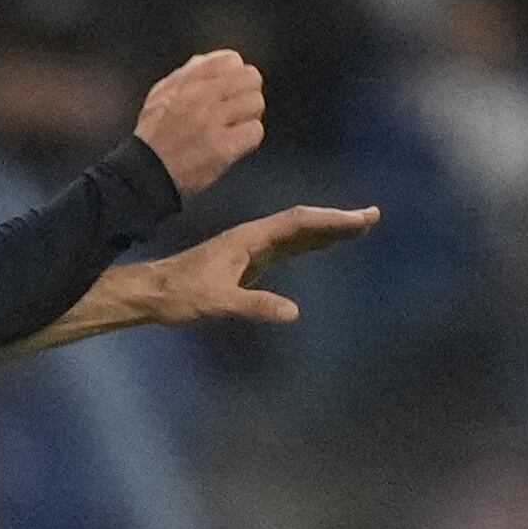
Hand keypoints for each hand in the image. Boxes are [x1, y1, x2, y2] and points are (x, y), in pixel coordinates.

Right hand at [132, 49, 266, 197]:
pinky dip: (249, 138)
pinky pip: (255, 131)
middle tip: (238, 108)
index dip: (235, 74)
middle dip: (248, 92)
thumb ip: (185, 75)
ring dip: (250, 115)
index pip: (230, 60)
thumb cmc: (153, 136)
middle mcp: (201, 98)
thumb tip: (208, 60)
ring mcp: (213, 122)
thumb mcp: (160, 94)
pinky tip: (235, 143)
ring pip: (256, 103)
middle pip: (250, 78)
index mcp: (186, 82)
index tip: (231, 88)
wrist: (146, 172)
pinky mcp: (222, 148)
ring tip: (236, 126)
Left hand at [141, 205, 379, 323]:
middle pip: (303, 223)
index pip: (298, 223)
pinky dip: (312, 242)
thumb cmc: (182, 295)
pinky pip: (289, 246)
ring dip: (328, 229)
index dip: (330, 219)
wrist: (155, 292)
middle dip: (337, 220)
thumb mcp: (217, 303)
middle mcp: (254, 237)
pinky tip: (325, 244)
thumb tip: (294, 312)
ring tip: (360, 225)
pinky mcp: (250, 261)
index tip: (359, 218)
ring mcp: (253, 248)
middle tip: (372, 216)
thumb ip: (254, 306)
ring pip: (298, 233)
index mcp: (249, 239)